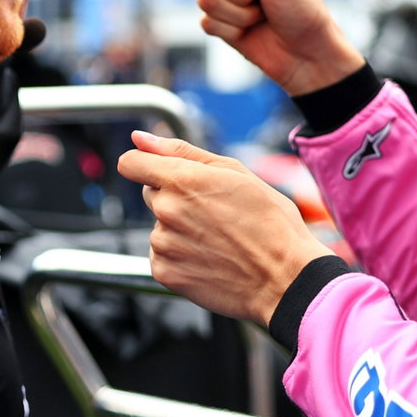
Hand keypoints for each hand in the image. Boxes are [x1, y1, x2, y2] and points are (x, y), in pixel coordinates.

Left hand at [119, 130, 333, 326]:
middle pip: (150, 193)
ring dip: (179, 229)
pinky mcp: (165, 273)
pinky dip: (180, 256)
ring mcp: (164, 244)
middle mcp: (166, 210)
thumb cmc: (269, 223)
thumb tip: (139, 138)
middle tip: (213, 212)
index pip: (131, 163)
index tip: (159, 171)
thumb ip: (180, 151)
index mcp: (182, 179)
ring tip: (218, 239)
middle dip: (174, 197)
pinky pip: (161, 255)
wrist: (285, 278)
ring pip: (159, 226)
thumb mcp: (235, 172)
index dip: (144, 164)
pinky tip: (210, 258)